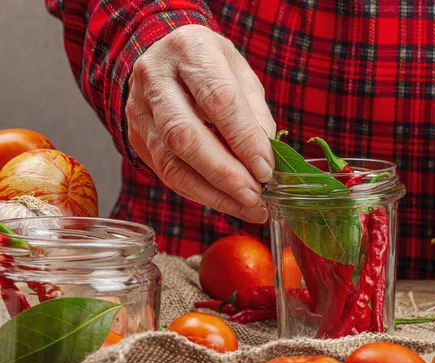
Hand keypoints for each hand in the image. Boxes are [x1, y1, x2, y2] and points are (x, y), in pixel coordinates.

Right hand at [125, 25, 275, 222]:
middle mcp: (155, 77)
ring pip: (170, 162)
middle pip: (184, 135)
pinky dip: (199, 193)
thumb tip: (265, 163)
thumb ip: (255, 116)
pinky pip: (166, 174)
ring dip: (212, 193)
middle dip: (224, 174)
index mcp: (190, 49)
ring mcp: (138, 109)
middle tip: (255, 196)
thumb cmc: (212, 67)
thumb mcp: (242, 75)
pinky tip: (226, 202)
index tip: (266, 170)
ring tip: (247, 207)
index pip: (217, 100)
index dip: (243, 139)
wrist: (167, 59)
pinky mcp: (135, 137)